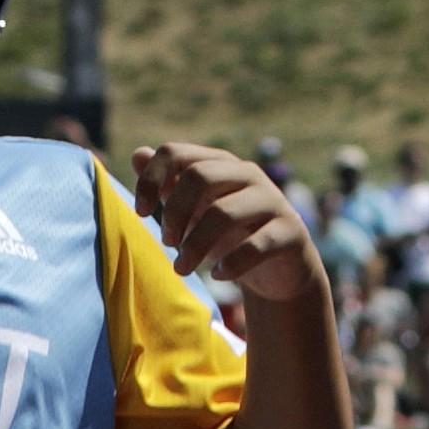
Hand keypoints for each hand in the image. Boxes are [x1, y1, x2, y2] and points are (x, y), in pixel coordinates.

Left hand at [135, 143, 324, 307]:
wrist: (278, 271)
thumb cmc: (231, 236)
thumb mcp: (196, 211)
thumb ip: (169, 184)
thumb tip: (138, 155)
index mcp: (220, 164)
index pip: (176, 152)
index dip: (152, 180)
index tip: (140, 212)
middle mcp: (248, 175)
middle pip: (200, 177)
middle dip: (175, 213)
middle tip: (167, 243)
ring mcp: (272, 202)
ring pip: (225, 213)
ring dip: (195, 246)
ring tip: (182, 269)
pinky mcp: (290, 232)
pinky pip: (257, 245)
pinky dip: (231, 264)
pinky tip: (218, 276)